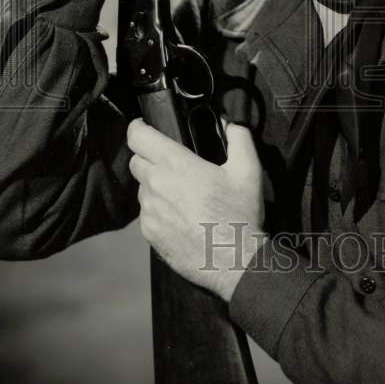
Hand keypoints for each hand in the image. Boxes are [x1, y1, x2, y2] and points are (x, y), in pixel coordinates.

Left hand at [127, 118, 267, 303]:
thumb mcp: (248, 169)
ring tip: (180, 193)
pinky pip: (146, 213)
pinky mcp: (149, 234)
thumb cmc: (240, 213)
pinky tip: (180, 215)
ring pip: (142, 189)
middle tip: (170, 162)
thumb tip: (229, 122)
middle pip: (136, 161)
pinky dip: (157, 209)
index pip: (138, 137)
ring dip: (154, 185)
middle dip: (148, 157)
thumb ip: (239, 137)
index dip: (137, 128)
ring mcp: (150, 212)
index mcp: (175, 165)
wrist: (234, 261)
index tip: (143, 126)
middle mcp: (156, 186)